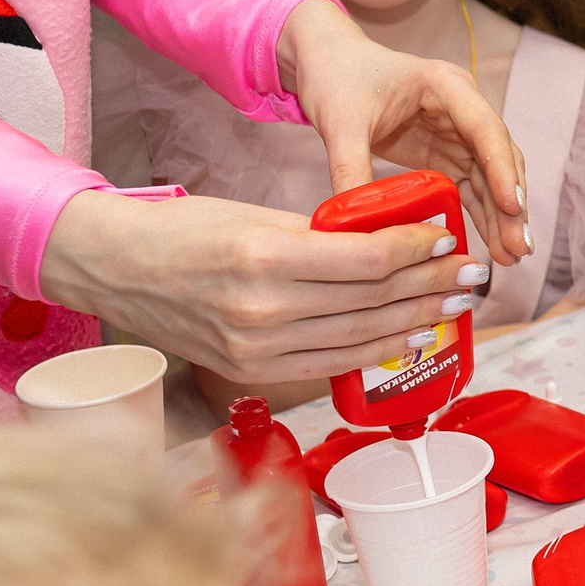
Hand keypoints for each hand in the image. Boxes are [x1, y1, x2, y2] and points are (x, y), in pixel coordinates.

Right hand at [38, 190, 493, 383]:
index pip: (368, 258)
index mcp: (265, 256)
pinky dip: (374, 350)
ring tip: (453, 306)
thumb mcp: (254, 215)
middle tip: (471, 275)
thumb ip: (320, 234)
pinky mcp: (253, 370)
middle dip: (431, 286)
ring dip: (415, 321)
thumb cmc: (183, 231)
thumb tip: (386, 243)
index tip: (447, 237)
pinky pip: (331, 362)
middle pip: (373, 299)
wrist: (113, 269)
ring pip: (360, 336)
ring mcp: (258, 347)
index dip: (418, 249)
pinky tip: (407, 337)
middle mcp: (265, 309)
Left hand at [277, 0, 528, 261]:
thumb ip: (351, 174)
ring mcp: (457, 131)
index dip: (502, 170)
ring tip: (511, 256)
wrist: (326, 63)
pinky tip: (490, 244)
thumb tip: (358, 229)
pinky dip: (480, 215)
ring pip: (490, 178)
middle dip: (511, 204)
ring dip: (502, 216)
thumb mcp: (340, 125)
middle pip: (498, 159)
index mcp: (445, 86)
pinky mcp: (444, 152)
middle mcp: (462, 107)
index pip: (485, 131)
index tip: (515, 207)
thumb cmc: (337, 78)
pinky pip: (469, 187)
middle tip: (520, 248)